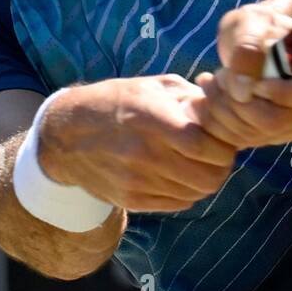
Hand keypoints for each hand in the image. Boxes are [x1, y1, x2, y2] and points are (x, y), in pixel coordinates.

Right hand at [34, 75, 236, 213]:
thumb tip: (225, 106)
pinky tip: (181, 175)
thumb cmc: (117, 102)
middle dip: (221, 166)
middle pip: (207, 177)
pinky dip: (187, 192)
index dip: (224, 146)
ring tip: (199, 163)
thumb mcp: (153, 87)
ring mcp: (136, 181)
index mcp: (151, 119)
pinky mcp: (131, 200)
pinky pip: (177, 204)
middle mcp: (143, 154)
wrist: (66, 135)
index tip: (223, 139)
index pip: (205, 146)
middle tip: (218, 155)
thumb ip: (192, 97)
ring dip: (206, 180)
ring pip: (195, 194)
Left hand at [193, 4, 291, 148]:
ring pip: (253, 133)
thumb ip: (249, 47)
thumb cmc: (257, 26)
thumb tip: (245, 90)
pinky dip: (216, 119)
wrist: (250, 40)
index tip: (256, 80)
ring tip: (212, 80)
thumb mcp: (252, 22)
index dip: (283, 93)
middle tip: (219, 75)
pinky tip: (212, 95)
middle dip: (238, 101)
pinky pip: (239, 139)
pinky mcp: (269, 136)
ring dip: (222, 107)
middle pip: (277, 121)